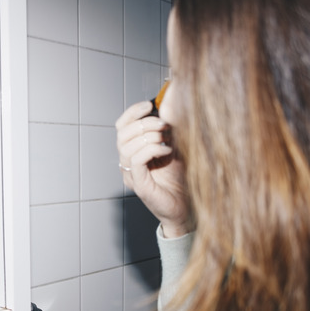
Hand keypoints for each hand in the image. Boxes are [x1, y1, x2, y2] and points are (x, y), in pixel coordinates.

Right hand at [116, 101, 191, 237]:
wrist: (188, 207)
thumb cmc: (182, 178)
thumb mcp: (176, 145)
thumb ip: (169, 128)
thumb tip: (168, 103)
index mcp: (133, 151)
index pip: (122, 126)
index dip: (132, 113)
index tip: (149, 104)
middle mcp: (127, 162)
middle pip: (121, 134)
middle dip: (144, 124)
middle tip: (164, 124)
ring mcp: (131, 174)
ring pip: (126, 146)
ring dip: (149, 136)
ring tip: (167, 137)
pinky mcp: (138, 184)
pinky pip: (136, 160)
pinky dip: (152, 150)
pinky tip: (167, 150)